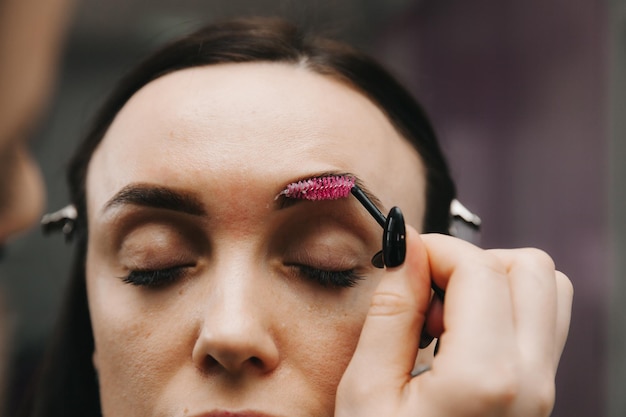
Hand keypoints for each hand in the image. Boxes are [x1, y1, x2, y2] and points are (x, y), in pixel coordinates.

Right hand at [336, 225, 572, 416]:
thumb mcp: (367, 389)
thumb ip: (391, 311)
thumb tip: (407, 249)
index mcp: (485, 377)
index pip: (479, 267)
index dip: (433, 249)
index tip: (401, 259)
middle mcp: (532, 380)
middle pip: (530, 267)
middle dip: (472, 261)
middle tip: (427, 294)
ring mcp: (544, 390)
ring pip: (547, 291)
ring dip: (495, 281)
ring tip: (446, 316)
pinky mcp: (540, 395)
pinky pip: (542, 322)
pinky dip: (507, 307)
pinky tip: (463, 336)